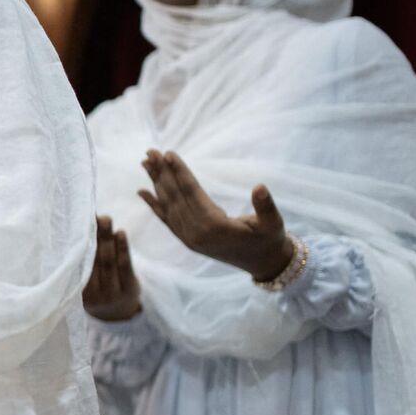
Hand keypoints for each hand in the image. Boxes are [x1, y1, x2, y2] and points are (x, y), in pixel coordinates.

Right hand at [84, 216, 142, 321]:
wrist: (117, 314)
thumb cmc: (96, 290)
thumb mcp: (85, 283)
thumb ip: (81, 262)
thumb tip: (78, 228)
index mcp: (79, 294)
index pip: (77, 266)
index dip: (77, 244)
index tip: (75, 225)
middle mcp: (95, 296)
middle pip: (93, 261)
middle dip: (93, 237)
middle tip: (92, 216)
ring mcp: (113, 293)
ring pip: (108, 262)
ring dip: (107, 239)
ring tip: (105, 218)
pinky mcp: (130, 289)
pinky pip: (125, 266)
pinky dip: (122, 248)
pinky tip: (120, 233)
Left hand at [138, 150, 293, 279]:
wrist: (262, 263)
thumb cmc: (269, 239)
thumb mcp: (273, 223)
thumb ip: (266, 206)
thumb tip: (260, 187)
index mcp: (215, 227)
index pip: (192, 193)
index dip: (180, 172)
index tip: (168, 153)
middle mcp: (196, 234)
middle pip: (175, 197)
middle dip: (162, 173)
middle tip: (149, 151)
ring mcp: (189, 239)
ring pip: (168, 206)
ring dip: (156, 183)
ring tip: (145, 162)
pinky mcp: (188, 241)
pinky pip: (167, 220)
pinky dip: (154, 205)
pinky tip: (142, 191)